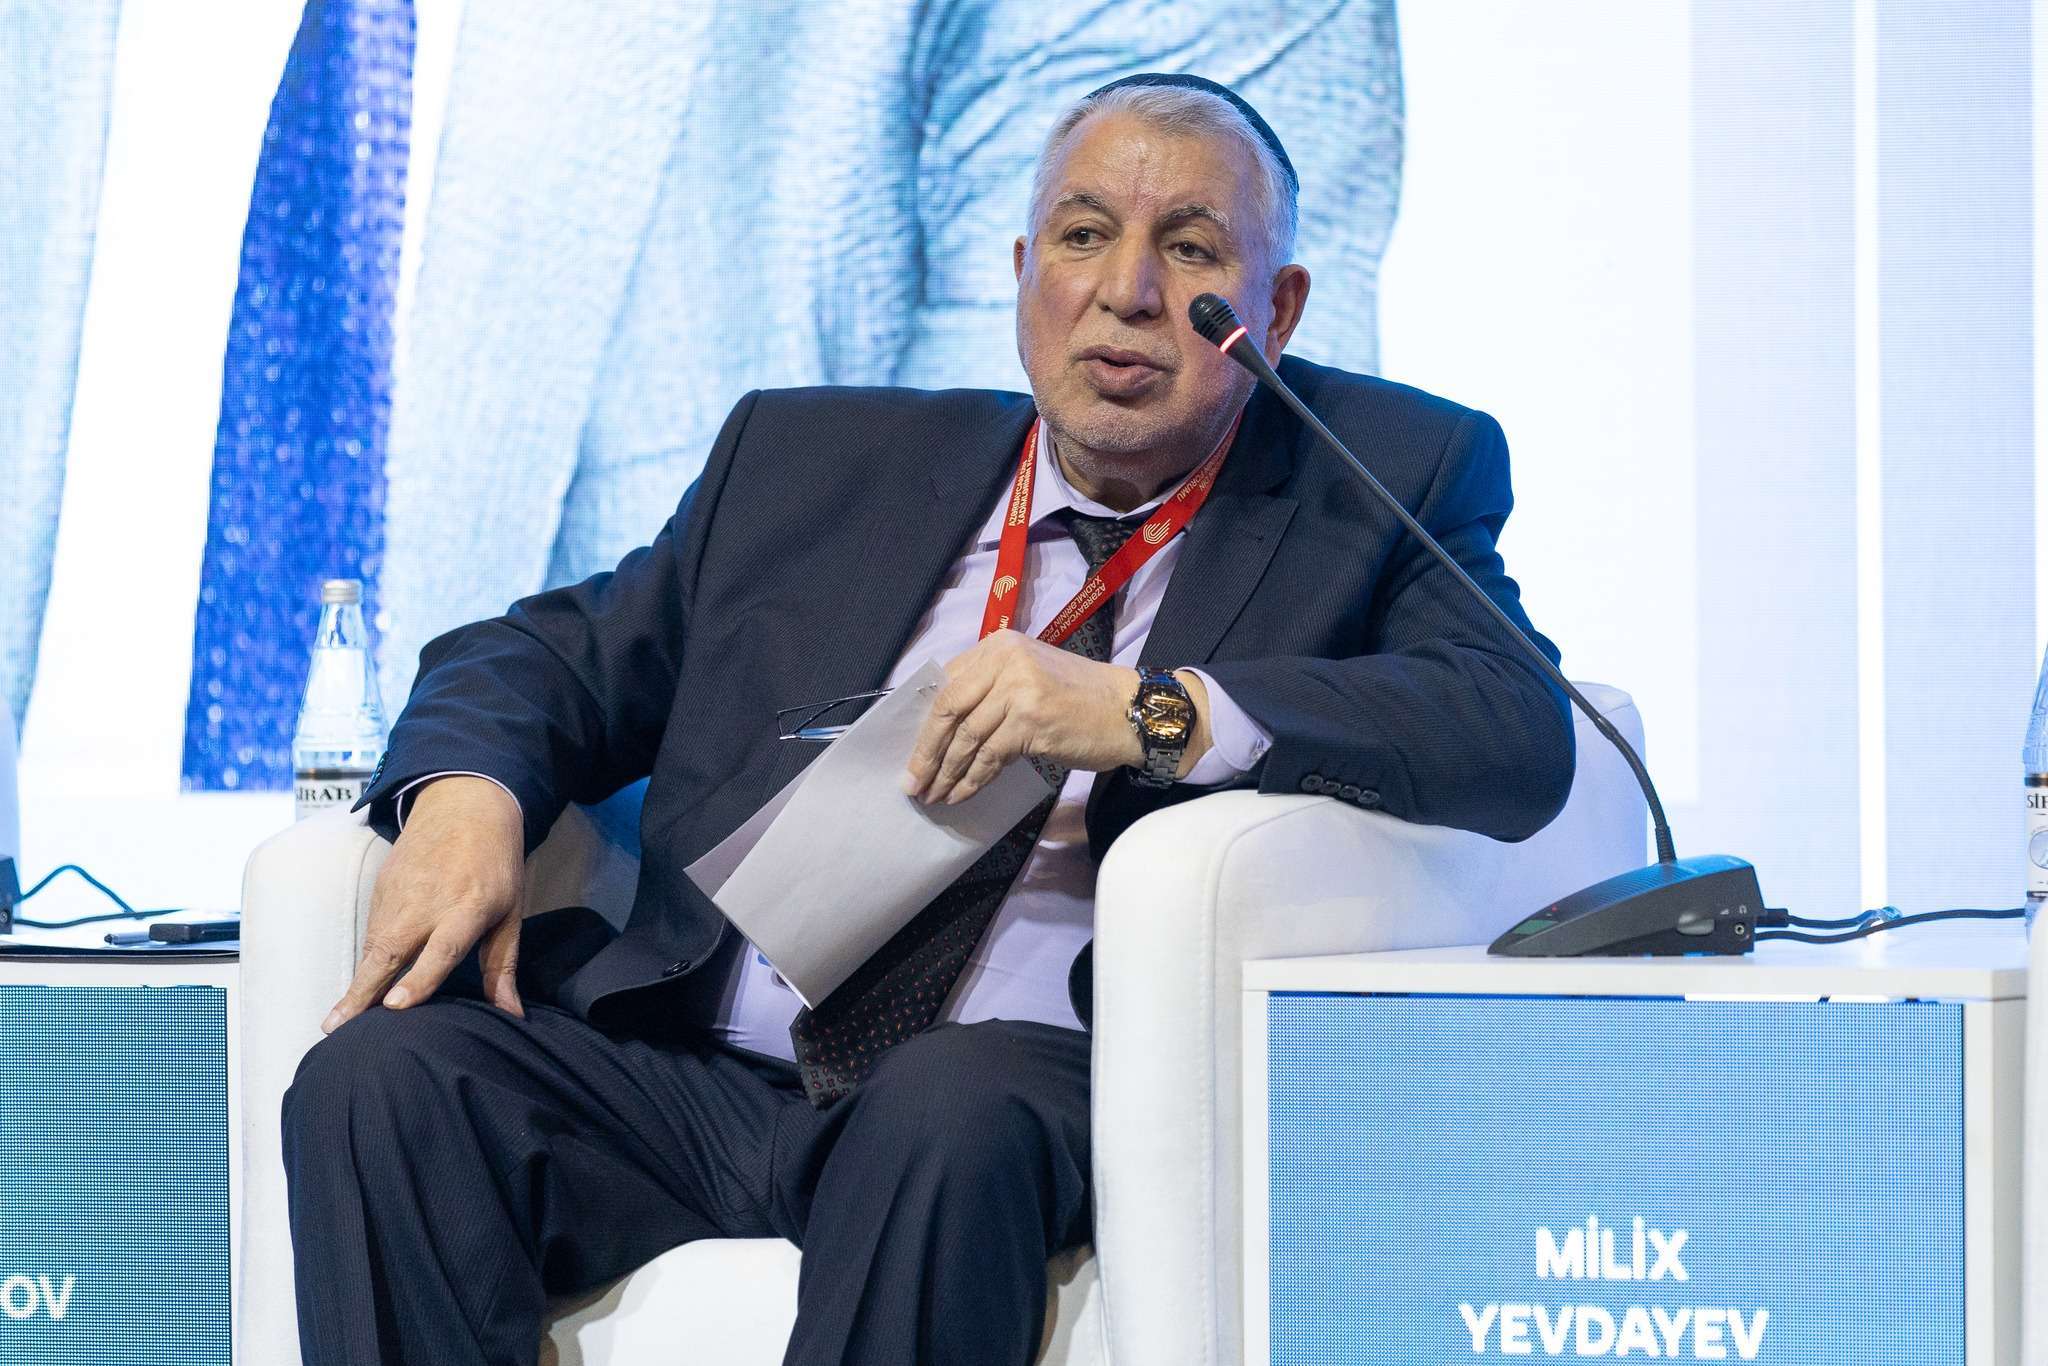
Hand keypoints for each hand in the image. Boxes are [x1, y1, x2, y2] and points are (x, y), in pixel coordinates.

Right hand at [320, 775, 526, 1032]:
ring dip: (356, 983)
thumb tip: (512, 1014)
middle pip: (391, 951)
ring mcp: (398, 894)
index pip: (441, 949)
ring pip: (374, 945)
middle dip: (362, 991)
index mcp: (467, 907)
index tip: (394, 1006)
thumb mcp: (509, 911)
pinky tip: (355, 991)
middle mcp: (427, 903)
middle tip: (335, 1026)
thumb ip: (502, 964)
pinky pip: (371, 932)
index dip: (419, 979)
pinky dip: (364, 961)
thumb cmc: (495, 865)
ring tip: (337, 1022)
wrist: (464, 806)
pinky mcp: (381, 888)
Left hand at [902, 630, 1210, 804]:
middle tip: (912, 783)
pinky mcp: (1031, 720)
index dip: (924, 722)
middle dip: (926, 751)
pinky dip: (972, 780)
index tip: (911, 751)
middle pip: (948, 709)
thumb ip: (990, 689)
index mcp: (998, 646)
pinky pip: (989, 757)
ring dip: (946, 772)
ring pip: (966, 737)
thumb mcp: (1029, 676)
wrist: (1129, 711)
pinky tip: (962, 795)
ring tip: (933, 795)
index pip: (946, 684)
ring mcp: (1018, 689)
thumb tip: (943, 729)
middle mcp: (1005, 660)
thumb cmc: (1079, 699)